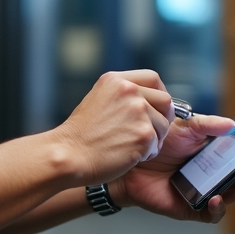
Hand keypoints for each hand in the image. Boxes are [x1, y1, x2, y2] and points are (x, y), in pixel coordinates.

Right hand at [53, 70, 173, 185]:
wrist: (68, 154)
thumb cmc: (81, 134)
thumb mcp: (99, 99)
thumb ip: (123, 95)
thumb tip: (151, 101)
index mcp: (117, 80)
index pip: (153, 78)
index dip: (160, 94)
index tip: (157, 108)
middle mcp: (129, 91)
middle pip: (166, 101)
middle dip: (161, 118)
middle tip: (148, 132)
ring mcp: (138, 112)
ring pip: (163, 126)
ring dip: (153, 139)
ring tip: (129, 145)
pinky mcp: (144, 134)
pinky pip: (157, 145)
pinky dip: (146, 154)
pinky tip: (126, 155)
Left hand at [110, 117, 234, 222]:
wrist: (131, 164)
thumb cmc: (160, 143)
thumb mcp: (186, 127)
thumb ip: (209, 125)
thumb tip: (234, 124)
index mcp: (228, 154)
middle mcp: (226, 174)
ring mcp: (214, 191)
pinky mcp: (195, 209)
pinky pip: (213, 214)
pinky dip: (217, 207)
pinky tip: (216, 197)